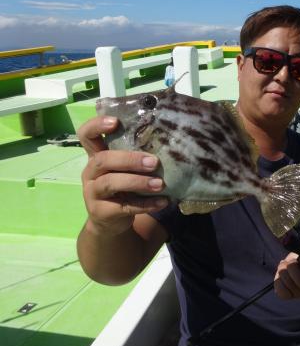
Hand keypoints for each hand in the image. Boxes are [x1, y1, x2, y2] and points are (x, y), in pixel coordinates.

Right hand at [78, 116, 168, 236]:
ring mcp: (93, 193)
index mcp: (95, 157)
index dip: (96, 126)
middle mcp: (90, 173)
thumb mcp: (123, 171)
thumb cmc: (121, 188)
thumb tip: (168, 143)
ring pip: (110, 183)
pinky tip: (163, 201)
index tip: (115, 121)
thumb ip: (134, 157)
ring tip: (160, 184)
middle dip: (130, 159)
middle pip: (103, 160)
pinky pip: (124, 207)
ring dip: (138, 182)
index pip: (86, 135)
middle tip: (154, 162)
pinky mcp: (101, 212)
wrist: (110, 223)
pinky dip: (146, 204)